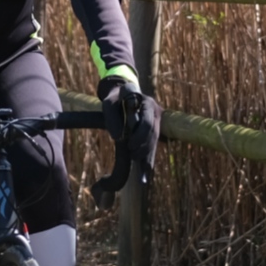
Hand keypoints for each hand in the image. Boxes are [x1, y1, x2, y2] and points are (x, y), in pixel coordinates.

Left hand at [91, 79, 159, 209]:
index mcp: (148, 103)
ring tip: (142, 170)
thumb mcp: (108, 103)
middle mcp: (156, 111)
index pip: (147, 122)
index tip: (129, 146)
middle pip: (154, 133)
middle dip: (145, 148)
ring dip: (148, 155)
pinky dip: (150, 158)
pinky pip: (154, 145)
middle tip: (133, 157)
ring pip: (155, 141)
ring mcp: (157, 120)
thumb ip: (112, 117)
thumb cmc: (114, 98)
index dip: (140, 136)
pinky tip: (146, 172)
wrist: (122, 93)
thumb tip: (117, 137)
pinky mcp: (154, 129)